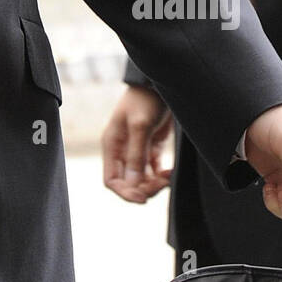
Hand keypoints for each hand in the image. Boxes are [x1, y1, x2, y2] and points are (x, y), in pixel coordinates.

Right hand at [102, 85, 173, 202]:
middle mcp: (122, 150)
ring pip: (142, 179)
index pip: (111, 180)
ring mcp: (136, 149)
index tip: (143, 198)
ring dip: (155, 182)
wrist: (159, 83)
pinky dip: (161, 175)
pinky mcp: (151, 147)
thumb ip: (136, 155)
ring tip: (168, 176)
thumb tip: (133, 185)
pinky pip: (153, 170)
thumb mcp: (140, 126)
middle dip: (144, 188)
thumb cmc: (145, 100)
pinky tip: (170, 171)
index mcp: (112, 145)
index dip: (125, 192)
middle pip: (129, 182)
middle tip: (162, 183)